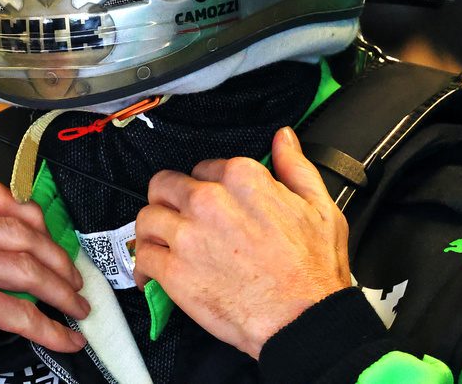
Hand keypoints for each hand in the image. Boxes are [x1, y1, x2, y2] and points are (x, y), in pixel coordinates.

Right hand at [0, 178, 88, 383]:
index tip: (46, 234)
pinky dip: (52, 329)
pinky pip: (24, 313)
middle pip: (17, 230)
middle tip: (69, 275)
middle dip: (55, 255)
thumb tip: (0, 235)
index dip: (28, 214)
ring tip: (73, 306)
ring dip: (60, 291)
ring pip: (27, 269)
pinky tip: (61, 336)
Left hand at [133, 126, 349, 357]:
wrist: (306, 321)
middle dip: (169, 201)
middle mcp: (208, 200)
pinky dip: (144, 267)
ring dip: (153, 231)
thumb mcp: (320, 207)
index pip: (202, 168)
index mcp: (242, 179)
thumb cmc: (314, 272)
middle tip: (179, 219)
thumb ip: (295, 167)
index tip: (209, 204)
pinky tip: (153, 274)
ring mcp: (187, 235)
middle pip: (164, 186)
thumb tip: (283, 140)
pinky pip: (141, 257)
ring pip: (147, 217)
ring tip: (163, 244)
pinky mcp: (174, 271)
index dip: (205, 186)